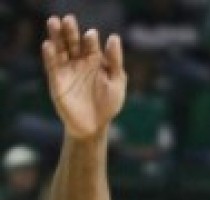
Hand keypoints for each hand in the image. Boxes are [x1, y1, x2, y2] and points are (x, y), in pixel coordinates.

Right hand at [42, 15, 125, 138]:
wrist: (94, 125)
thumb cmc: (108, 104)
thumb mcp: (117, 82)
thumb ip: (115, 61)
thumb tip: (114, 38)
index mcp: (95, 60)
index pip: (90, 45)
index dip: (90, 39)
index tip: (91, 35)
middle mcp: (79, 61)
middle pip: (73, 42)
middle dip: (70, 31)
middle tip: (68, 19)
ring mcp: (67, 69)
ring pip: (60, 49)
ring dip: (56, 36)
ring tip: (54, 22)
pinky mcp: (56, 79)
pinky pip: (52, 65)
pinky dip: (50, 55)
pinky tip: (49, 45)